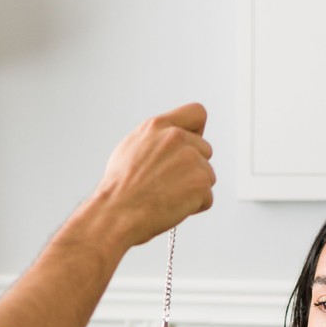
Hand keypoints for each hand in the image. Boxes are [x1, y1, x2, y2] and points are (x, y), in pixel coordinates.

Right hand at [89, 103, 215, 247]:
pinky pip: (207, 198)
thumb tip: (168, 142)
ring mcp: (191, 159)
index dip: (197, 132)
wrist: (118, 213)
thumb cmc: (119, 188)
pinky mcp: (200, 182)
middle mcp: (177, 137)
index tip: (191, 147)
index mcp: (158, 126)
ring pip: (208, 175)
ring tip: (167, 197)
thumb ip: (155, 139)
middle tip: (169, 184)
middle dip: (194, 167)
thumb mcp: (131, 148)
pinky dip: (195, 207)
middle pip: (205, 150)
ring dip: (194, 189)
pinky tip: (173, 207)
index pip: (196, 113)